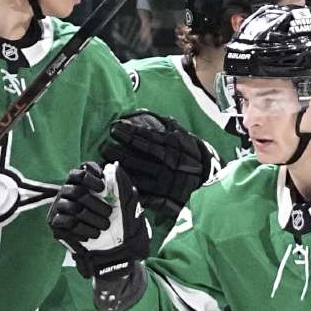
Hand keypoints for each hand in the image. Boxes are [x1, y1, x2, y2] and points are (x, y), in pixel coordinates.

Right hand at [48, 161, 151, 278]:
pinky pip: (65, 221)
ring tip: (104, 227)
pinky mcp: (56, 225)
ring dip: (91, 218)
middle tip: (108, 214)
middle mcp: (70, 193)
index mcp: (85, 185)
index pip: (81, 170)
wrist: (114, 252)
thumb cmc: (120, 226)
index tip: (102, 187)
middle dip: (96, 203)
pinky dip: (82, 229)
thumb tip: (113, 166)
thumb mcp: (126, 205)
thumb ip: (121, 185)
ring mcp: (61, 208)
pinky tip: (92, 236)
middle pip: (76, 189)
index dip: (90, 175)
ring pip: (71, 206)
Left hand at [100, 111, 216, 218]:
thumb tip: (143, 112)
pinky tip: (116, 180)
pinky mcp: (161, 198)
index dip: (129, 133)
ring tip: (104, 160)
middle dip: (118, 151)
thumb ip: (165, 125)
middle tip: (102, 146)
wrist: (207, 180)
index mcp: (171, 147)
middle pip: (137, 157)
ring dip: (119, 167)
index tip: (114, 128)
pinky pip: (142, 193)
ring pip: (136, 174)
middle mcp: (166, 164)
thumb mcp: (183, 136)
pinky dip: (129, 187)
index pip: (146, 139)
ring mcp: (163, 182)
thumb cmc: (190, 154)